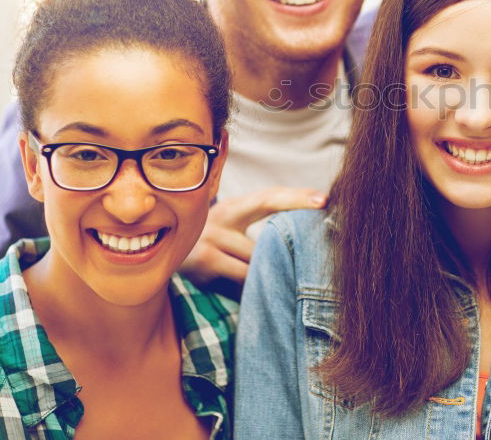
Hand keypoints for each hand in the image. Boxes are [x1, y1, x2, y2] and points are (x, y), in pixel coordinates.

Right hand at [179, 186, 326, 285]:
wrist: (165, 255)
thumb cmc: (212, 245)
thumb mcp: (233, 229)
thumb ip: (261, 232)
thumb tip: (306, 238)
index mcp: (235, 206)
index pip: (270, 198)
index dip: (298, 198)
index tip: (325, 200)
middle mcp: (222, 216)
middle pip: (267, 237)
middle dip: (289, 250)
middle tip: (313, 256)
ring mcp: (211, 238)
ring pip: (257, 262)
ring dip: (269, 273)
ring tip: (278, 280)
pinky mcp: (204, 262)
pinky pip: (242, 277)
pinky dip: (252, 286)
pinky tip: (256, 292)